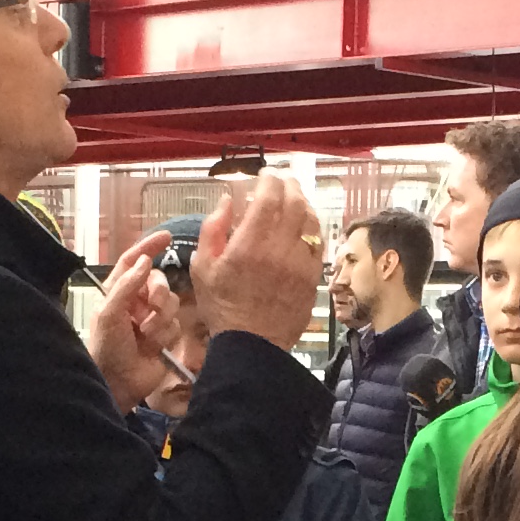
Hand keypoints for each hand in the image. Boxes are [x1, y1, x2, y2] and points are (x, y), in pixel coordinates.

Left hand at [89, 230, 180, 412]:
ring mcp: (152, 319)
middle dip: (159, 292)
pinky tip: (153, 347)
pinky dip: (165, 334)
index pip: (133, 262)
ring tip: (146, 335)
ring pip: (171, 303)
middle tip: (153, 305)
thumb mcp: (110, 313)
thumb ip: (127, 285)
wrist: (117, 383)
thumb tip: (146, 261)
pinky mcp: (165, 336)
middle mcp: (136, 301)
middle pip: (159, 281)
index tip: (166, 237)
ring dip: (160, 319)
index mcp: (118, 291)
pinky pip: (175, 325)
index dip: (148, 248)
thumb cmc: (106, 347)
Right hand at [189, 173, 323, 352]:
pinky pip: (318, 244)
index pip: (269, 196)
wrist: (251, 345)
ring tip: (295, 197)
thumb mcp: (201, 267)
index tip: (264, 175)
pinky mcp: (312, 278)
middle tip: (282, 180)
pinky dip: (312, 228)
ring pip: (311, 220)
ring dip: (304, 202)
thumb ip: (212, 228)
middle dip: (289, 184)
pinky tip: (304, 225)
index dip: (269, 179)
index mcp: (250, 244)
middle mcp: (279, 249)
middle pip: (294, 202)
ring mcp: (300, 264)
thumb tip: (227, 201)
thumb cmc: (222, 307)